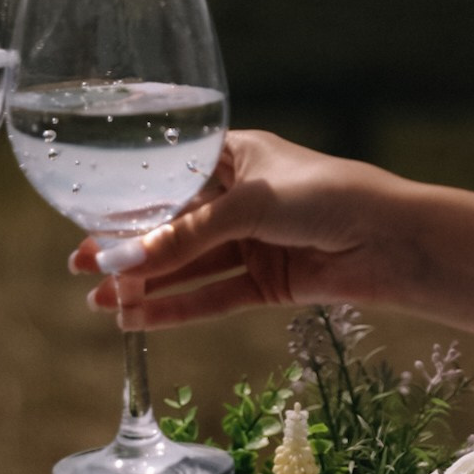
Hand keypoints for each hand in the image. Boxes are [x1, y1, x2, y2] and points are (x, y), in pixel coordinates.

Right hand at [70, 129, 419, 328]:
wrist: (393, 241)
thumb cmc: (328, 195)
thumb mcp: (249, 205)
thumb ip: (186, 236)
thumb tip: (124, 261)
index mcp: (234, 156)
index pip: (168, 176)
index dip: (128, 200)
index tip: (86, 219)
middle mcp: (239, 198)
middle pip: (172, 226)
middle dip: (128, 247)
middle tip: (80, 267)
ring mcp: (252, 242)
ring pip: (188, 265)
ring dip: (145, 283)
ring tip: (100, 301)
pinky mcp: (267, 282)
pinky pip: (212, 296)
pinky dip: (177, 308)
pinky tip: (139, 317)